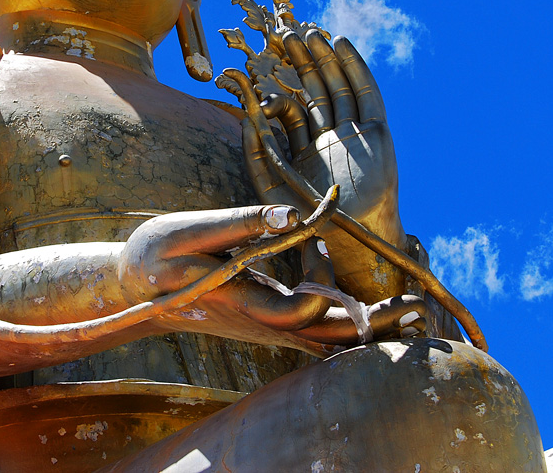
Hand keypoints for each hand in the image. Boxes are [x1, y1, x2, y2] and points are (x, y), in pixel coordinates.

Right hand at [118, 209, 426, 346]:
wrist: (136, 290)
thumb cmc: (158, 252)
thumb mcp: (189, 230)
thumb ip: (240, 222)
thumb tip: (291, 213)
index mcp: (238, 297)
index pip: (290, 312)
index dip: (323, 306)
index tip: (359, 297)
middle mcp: (259, 321)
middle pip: (324, 335)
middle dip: (371, 325)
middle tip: (416, 309)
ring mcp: (265, 326)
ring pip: (326, 338)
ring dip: (370, 328)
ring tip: (413, 311)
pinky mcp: (270, 321)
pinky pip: (317, 332)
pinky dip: (351, 324)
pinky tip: (381, 315)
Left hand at [243, 30, 406, 303]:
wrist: (353, 237)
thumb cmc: (312, 218)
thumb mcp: (271, 183)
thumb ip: (256, 150)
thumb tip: (244, 114)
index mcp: (304, 148)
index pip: (292, 105)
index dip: (280, 81)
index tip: (265, 55)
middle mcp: (329, 137)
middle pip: (315, 89)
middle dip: (302, 62)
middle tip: (287, 32)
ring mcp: (354, 133)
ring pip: (339, 86)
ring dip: (326, 58)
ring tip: (311, 31)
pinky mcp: (377, 132)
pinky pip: (366, 94)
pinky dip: (356, 68)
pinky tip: (342, 46)